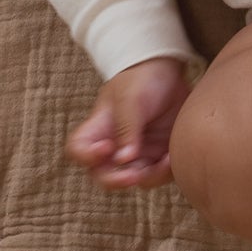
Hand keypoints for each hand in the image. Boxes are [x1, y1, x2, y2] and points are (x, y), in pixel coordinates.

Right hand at [64, 56, 192, 190]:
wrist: (169, 70)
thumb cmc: (141, 78)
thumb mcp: (130, 97)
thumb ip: (126, 128)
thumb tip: (123, 160)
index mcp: (99, 127)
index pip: (78, 149)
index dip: (87, 156)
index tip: (106, 149)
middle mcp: (115, 145)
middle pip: (103, 175)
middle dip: (116, 181)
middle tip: (134, 175)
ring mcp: (137, 151)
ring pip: (134, 180)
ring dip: (148, 177)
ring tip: (164, 160)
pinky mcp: (158, 155)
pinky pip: (158, 175)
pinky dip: (165, 172)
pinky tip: (172, 157)